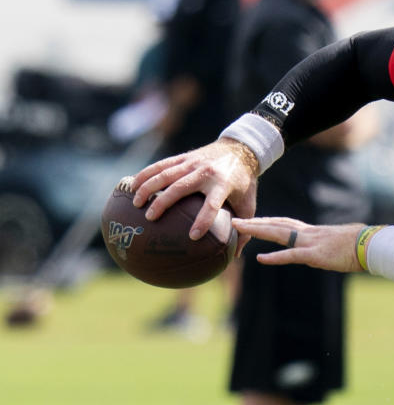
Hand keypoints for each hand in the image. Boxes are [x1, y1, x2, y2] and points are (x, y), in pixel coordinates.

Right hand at [130, 138, 258, 238]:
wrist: (241, 149)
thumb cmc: (245, 184)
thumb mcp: (249, 205)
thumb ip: (243, 229)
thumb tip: (234, 255)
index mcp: (223, 185)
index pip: (211, 206)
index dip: (203, 221)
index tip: (193, 236)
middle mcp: (205, 172)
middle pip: (180, 188)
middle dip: (163, 202)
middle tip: (150, 218)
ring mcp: (193, 162)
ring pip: (165, 174)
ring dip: (148, 187)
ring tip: (135, 203)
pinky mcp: (184, 157)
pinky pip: (162, 165)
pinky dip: (146, 173)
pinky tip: (133, 185)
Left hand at [232, 217, 364, 272]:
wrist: (371, 244)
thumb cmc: (361, 244)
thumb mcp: (340, 242)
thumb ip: (329, 244)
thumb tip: (330, 248)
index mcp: (313, 232)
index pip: (285, 224)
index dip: (267, 223)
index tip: (252, 221)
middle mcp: (308, 234)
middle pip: (276, 225)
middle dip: (255, 223)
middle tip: (235, 220)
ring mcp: (310, 243)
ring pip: (278, 234)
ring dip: (257, 231)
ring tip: (239, 229)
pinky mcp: (315, 255)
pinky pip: (291, 256)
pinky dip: (274, 257)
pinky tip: (260, 259)